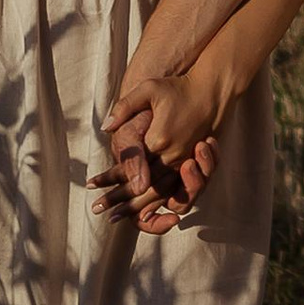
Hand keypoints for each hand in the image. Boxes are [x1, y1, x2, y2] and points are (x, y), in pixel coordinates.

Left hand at [92, 68, 222, 232]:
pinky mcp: (192, 162)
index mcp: (158, 140)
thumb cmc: (178, 88)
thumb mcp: (149, 89)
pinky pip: (175, 189)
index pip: (130, 167)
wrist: (212, 90)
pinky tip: (148, 212)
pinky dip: (160, 202)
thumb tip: (106, 127)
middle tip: (99, 211)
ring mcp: (184, 161)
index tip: (91, 187)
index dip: (109, 179)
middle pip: (143, 187)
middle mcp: (172, 155)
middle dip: (120, 201)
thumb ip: (125, 107)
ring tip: (118, 216)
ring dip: (137, 206)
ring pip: (158, 192)